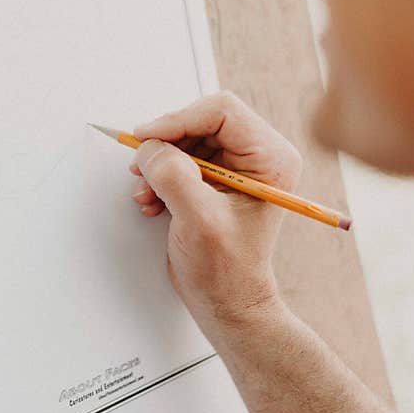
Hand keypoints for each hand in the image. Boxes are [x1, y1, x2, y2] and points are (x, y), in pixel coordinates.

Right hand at [130, 92, 301, 337]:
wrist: (226, 300)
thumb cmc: (226, 269)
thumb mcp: (199, 221)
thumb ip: (174, 177)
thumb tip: (149, 148)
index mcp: (271, 158)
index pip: (220, 112)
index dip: (178, 120)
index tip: (146, 139)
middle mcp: (257, 156)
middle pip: (200, 121)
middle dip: (166, 144)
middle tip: (142, 168)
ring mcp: (235, 167)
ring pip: (185, 138)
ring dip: (159, 163)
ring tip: (147, 193)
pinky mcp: (215, 179)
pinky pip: (180, 157)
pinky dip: (160, 175)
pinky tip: (153, 200)